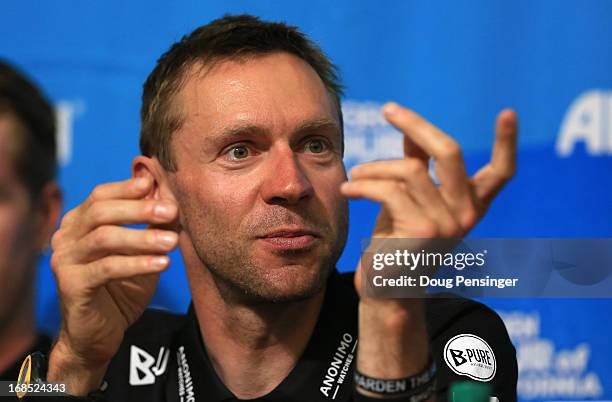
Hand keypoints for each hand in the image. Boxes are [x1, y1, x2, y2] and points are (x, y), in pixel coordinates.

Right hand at [47, 176, 178, 394]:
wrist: (98, 336)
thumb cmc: (122, 288)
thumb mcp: (142, 251)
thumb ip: (149, 222)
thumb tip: (164, 187)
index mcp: (78, 223)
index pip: (100, 195)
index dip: (129, 188)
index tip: (158, 184)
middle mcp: (66, 237)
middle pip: (100, 211)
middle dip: (140, 209)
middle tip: (172, 211)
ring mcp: (65, 261)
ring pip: (104, 238)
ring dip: (142, 238)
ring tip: (172, 242)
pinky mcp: (70, 285)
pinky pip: (106, 268)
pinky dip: (137, 264)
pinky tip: (162, 264)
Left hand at [341, 103, 516, 392]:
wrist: (387, 289)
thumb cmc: (398, 241)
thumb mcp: (411, 199)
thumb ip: (416, 165)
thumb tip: (411, 129)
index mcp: (471, 206)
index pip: (502, 173)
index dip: (507, 142)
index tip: (508, 113)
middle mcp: (467, 215)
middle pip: (451, 152)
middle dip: (416, 124)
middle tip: (389, 109)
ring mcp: (447, 224)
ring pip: (410, 170)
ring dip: (375, 167)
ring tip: (356, 175)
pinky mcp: (421, 232)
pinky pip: (389, 190)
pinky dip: (363, 185)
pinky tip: (349, 189)